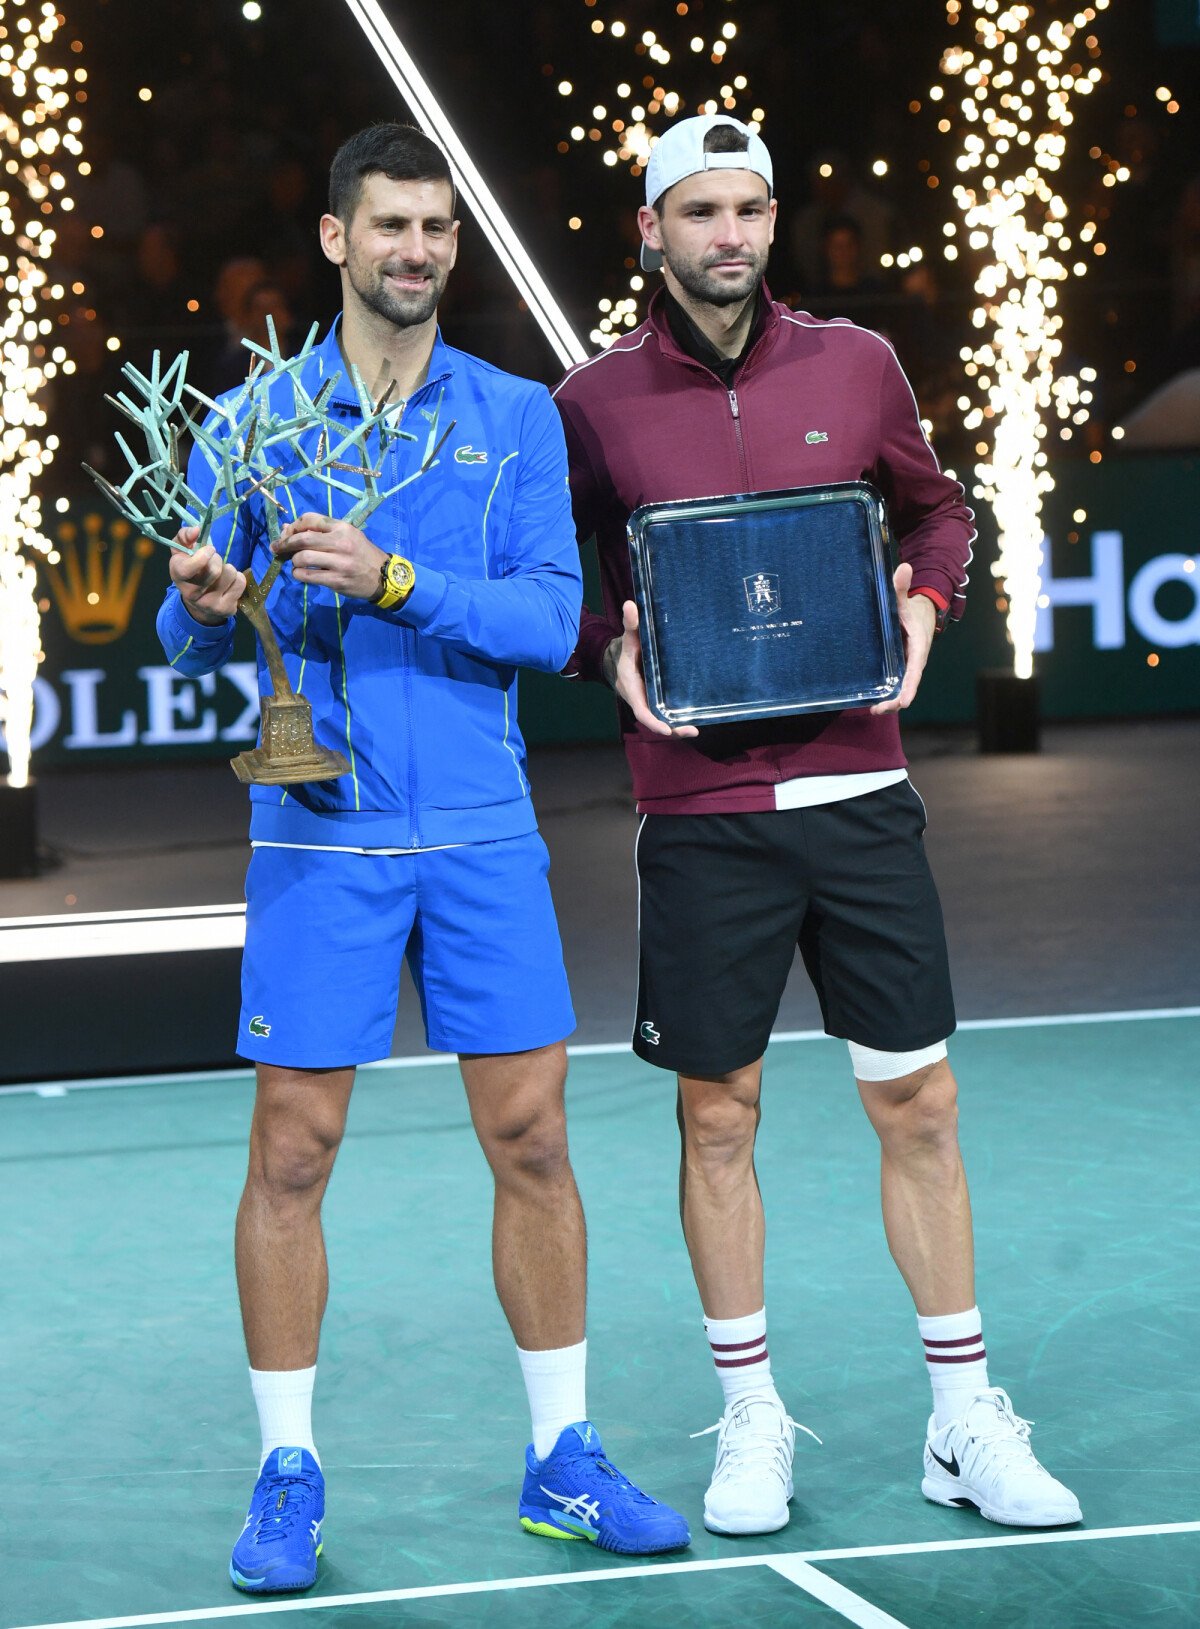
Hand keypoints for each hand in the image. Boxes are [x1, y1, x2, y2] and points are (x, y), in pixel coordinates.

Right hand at [169, 528, 244, 625]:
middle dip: (217, 559)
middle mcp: (192, 594)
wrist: (197, 604)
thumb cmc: (190, 570)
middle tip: (213, 562)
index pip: (187, 569)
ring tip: (220, 574)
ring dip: (228, 568)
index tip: (209, 550)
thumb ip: (185, 536)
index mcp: (178, 576)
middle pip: (215, 569)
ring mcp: (210, 604)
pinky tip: (228, 583)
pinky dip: (237, 578)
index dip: (202, 556)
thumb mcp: (181, 551)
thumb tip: (197, 530)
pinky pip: (240, 583)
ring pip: (230, 574)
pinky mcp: (226, 609)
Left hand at [272, 512, 386, 599]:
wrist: (384, 576)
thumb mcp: (347, 535)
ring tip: (295, 563)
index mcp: (342, 528)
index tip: (286, 534)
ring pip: (302, 558)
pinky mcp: (336, 581)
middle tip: (277, 548)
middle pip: (302, 539)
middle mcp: (340, 543)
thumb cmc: (362, 553)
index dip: (293, 526)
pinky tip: (301, 573)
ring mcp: (339, 563)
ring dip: (293, 561)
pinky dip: (298, 574)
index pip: (309, 519)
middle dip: (284, 543)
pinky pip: (307, 576)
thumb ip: (320, 531)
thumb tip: (287, 528)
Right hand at [609, 599, 699, 738]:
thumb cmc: (626, 650)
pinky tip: (696, 717)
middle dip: (672, 728)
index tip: (664, 728)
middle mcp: (641, 698)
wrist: (619, 660)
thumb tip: (631, 605)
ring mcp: (650, 701)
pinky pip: (667, 712)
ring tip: (696, 728)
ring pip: (663, 719)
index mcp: (632, 687)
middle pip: (655, 720)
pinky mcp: (658, 700)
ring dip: (678, 726)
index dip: (652, 720)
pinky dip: (679, 717)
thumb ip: (631, 625)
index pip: (641, 709)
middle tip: (692, 729)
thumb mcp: (628, 639)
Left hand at [870, 561, 936, 714]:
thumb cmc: (912, 608)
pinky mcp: (899, 667)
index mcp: (918, 648)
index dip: (909, 687)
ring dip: (889, 701)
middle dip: (895, 701)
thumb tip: (905, 566)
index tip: (904, 702)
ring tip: (872, 709)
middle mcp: (913, 661)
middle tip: (878, 709)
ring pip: (900, 688)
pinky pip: (894, 683)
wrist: (920, 612)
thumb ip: (901, 587)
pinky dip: (885, 693)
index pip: (915, 671)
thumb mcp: (904, 599)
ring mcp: (906, 666)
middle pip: (907, 687)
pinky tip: (871, 701)